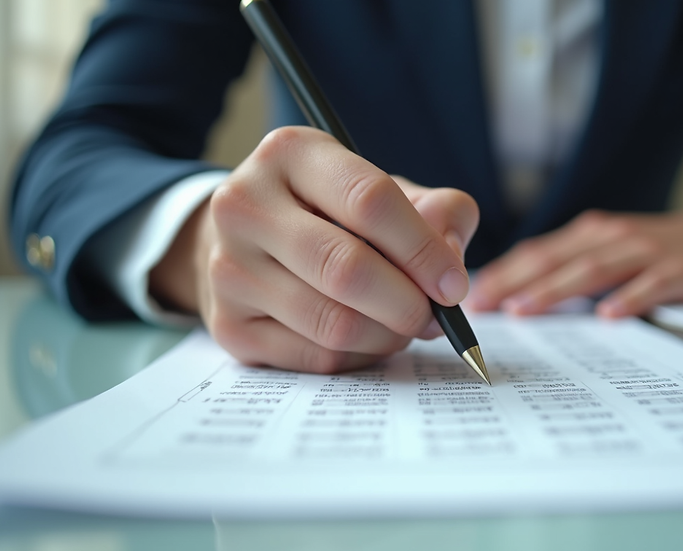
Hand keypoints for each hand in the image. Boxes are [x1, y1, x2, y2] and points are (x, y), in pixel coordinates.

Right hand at [150, 127, 478, 372]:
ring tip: (405, 325)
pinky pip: (315, 358)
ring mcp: (228, 268)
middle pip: (346, 268)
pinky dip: (359, 357)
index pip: (369, 200)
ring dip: (388, 336)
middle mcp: (245, 205)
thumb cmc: (335, 213)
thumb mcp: (388, 191)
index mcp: (290, 153)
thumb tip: (450, 258)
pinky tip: (369, 339)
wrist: (249, 241)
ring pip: (332, 323)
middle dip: (408, 303)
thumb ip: (438, 212)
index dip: (423, 249)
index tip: (454, 285)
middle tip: (436, 317)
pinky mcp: (229, 325)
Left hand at [467, 208, 682, 317]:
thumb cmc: (659, 250)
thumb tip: (519, 298)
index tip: (472, 297)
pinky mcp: (680, 269)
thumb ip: (572, 267)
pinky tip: (609, 316)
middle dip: (516, 283)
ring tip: (526, 310)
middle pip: (556, 260)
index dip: (503, 273)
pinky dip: (629, 298)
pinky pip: (651, 285)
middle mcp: (612, 236)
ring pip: (593, 270)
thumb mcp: (611, 251)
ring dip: (556, 290)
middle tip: (484, 307)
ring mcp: (646, 251)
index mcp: (590, 234)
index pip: (538, 253)